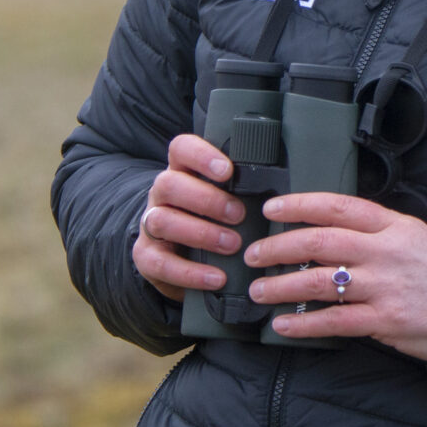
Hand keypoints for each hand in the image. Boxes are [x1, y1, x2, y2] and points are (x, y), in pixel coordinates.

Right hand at [133, 134, 245, 301]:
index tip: (227, 171)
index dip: (201, 155)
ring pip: (162, 220)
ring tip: (233, 245)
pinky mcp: (146, 256)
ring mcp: (149, 224)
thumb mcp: (224, 199)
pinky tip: (216, 277)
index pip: (181, 148)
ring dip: (201, 233)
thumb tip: (280, 194)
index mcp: (181, 172)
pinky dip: (190, 273)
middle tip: (239, 215)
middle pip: (169, 184)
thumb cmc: (211, 219)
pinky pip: (161, 262)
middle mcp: (161, 194)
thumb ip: (240, 191)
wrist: (177, 256)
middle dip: (207, 199)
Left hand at [246, 193, 426, 362]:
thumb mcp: (413, 235)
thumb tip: (327, 228)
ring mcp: (384, 287)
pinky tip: (283, 325)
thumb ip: (376, 230)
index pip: (338, 206)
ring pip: (320, 281)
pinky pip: (334, 321)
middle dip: (279, 247)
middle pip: (320, 241)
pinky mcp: (384, 321)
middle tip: (253, 254)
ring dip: (281, 286)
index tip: (272, 208)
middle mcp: (385, 252)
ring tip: (259, 291)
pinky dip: (303, 323)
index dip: (301, 204)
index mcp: (392, 225)